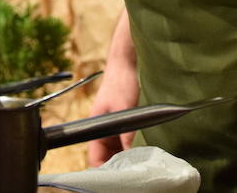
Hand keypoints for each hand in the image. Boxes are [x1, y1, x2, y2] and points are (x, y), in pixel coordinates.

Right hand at [88, 8, 138, 165]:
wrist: (127, 60)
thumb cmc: (120, 80)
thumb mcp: (125, 107)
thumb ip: (127, 131)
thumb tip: (130, 154)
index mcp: (96, 126)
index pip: (94, 155)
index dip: (102, 167)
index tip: (115, 176)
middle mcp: (103, 128)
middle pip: (106, 154)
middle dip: (116, 163)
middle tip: (131, 171)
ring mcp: (113, 124)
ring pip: (117, 148)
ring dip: (126, 155)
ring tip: (138, 162)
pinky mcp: (123, 119)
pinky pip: (125, 139)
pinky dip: (132, 145)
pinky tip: (143, 148)